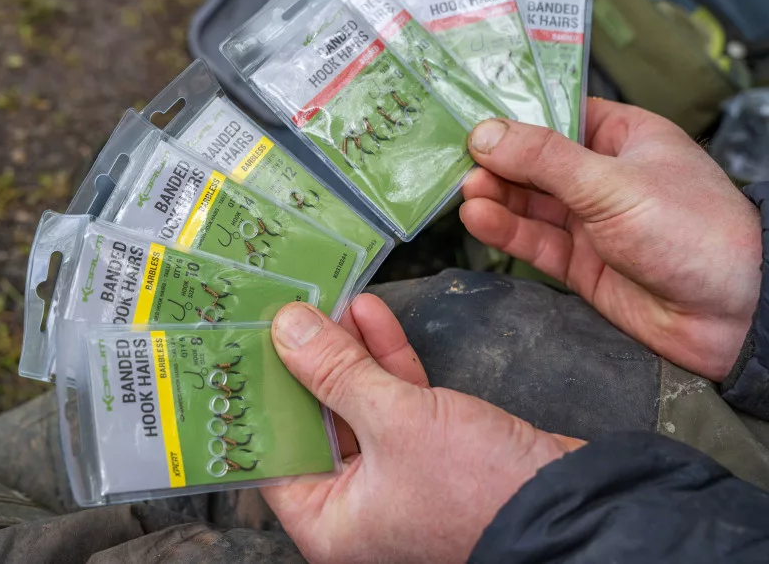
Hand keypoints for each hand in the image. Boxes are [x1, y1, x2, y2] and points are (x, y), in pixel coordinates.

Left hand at [264, 297, 582, 562]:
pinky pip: (395, 402)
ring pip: (356, 405)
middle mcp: (358, 506)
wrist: (575, 506)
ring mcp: (395, 478)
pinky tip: (371, 317)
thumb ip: (337, 372)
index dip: (262, 395)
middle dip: (308, 363)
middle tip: (290, 313)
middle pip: (315, 422)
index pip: (274, 452)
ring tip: (329, 302)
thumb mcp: (395, 421)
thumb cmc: (481, 491)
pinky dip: (386, 362)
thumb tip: (288, 330)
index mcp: (330, 521)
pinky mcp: (431, 452)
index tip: (248, 345)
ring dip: (348, 353)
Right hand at [461, 100, 761, 381]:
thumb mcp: (612, 182)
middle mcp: (604, 176)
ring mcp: (592, 222)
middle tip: (462, 163)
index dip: (515, 119)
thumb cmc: (694, 230)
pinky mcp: (581, 265)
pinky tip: (479, 219)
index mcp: (625, 137)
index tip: (472, 120)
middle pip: (536, 162)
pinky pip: (535, 242)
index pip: (558, 117)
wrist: (733, 315)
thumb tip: (485, 134)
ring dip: (497, 197)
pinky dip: (506, 231)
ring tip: (468, 192)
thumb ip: (544, 159)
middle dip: (498, 162)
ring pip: (530, 204)